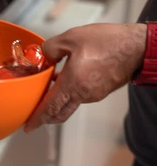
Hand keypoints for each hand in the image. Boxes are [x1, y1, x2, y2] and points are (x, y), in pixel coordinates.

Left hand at [24, 23, 146, 132]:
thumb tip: (42, 57)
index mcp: (73, 84)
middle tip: (33, 114)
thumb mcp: (71, 38)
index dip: (38, 118)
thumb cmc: (107, 42)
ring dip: (56, 100)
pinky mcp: (101, 91)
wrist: (137, 46)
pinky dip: (68, 92)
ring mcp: (93, 94)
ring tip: (46, 88)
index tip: (28, 127)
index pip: (51, 108)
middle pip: (59, 112)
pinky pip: (79, 96)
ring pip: (69, 103)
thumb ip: (50, 48)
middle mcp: (83, 94)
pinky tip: (63, 79)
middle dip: (45, 116)